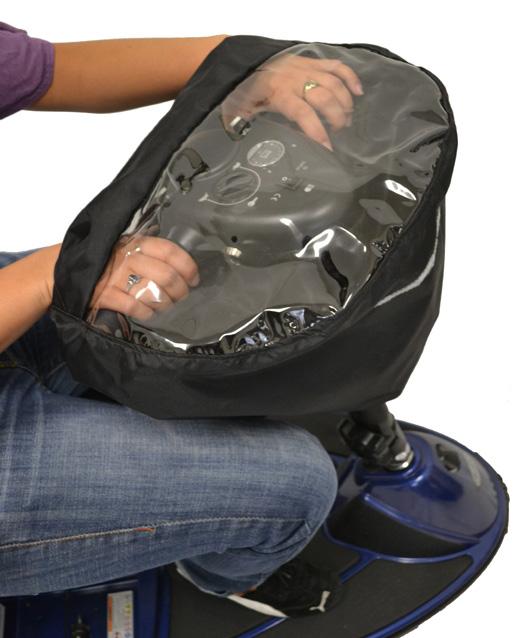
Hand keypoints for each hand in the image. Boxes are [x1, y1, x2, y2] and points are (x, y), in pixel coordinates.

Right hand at [86, 234, 199, 322]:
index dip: (188, 267)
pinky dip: (145, 312)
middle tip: (180, 297)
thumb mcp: (128, 250)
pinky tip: (147, 313)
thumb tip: (185, 270)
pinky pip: (134, 306)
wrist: (69, 271)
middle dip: (180, 291)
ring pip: (154, 292)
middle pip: (167, 275)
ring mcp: (116, 276)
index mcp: (136, 243)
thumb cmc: (108, 262)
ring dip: (165, 304)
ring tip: (164, 306)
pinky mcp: (105, 295)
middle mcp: (128, 257)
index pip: (170, 251)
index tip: (194, 280)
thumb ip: (152, 254)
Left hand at [220, 52, 362, 150]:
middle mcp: (296, 79)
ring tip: (346, 119)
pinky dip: (350, 77)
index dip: (317, 131)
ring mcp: (306, 68)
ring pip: (334, 83)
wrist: (244, 58)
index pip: (303, 113)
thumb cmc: (242, 87)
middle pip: (325, 98)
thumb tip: (240, 141)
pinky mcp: (311, 61)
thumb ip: (240, 125)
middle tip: (338, 132)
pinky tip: (358, 92)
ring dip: (345, 103)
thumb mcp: (238, 109)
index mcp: (279, 93)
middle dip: (337, 118)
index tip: (328, 148)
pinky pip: (336, 66)